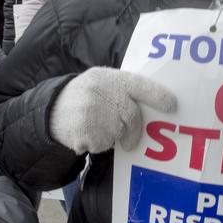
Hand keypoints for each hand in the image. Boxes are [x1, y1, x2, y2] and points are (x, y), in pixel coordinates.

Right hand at [50, 67, 176, 153]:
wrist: (49, 111)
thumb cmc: (83, 98)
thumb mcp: (99, 83)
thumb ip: (121, 90)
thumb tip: (153, 106)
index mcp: (106, 77)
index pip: (138, 84)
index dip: (157, 95)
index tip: (172, 106)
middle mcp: (98, 91)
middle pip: (131, 115)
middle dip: (134, 131)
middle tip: (132, 142)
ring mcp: (90, 111)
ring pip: (117, 132)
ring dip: (112, 137)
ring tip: (96, 128)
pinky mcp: (83, 130)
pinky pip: (102, 143)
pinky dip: (98, 144)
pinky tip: (86, 135)